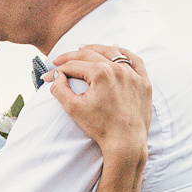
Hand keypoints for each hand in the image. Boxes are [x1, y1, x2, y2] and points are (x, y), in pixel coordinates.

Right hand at [42, 44, 150, 162]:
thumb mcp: (73, 108)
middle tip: (60, 60)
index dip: (58, 69)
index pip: (74, 65)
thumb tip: (56, 76)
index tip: (47, 76)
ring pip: (113, 53)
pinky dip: (124, 53)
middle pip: (91, 54)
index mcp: (100, 72)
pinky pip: (135, 61)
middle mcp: (118, 69)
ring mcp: (133, 75)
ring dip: (96, 49)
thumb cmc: (100, 127)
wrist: (126, 143)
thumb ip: (60, 89)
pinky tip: (116, 49)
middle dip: (72, 56)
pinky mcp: (144, 82)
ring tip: (84, 49)